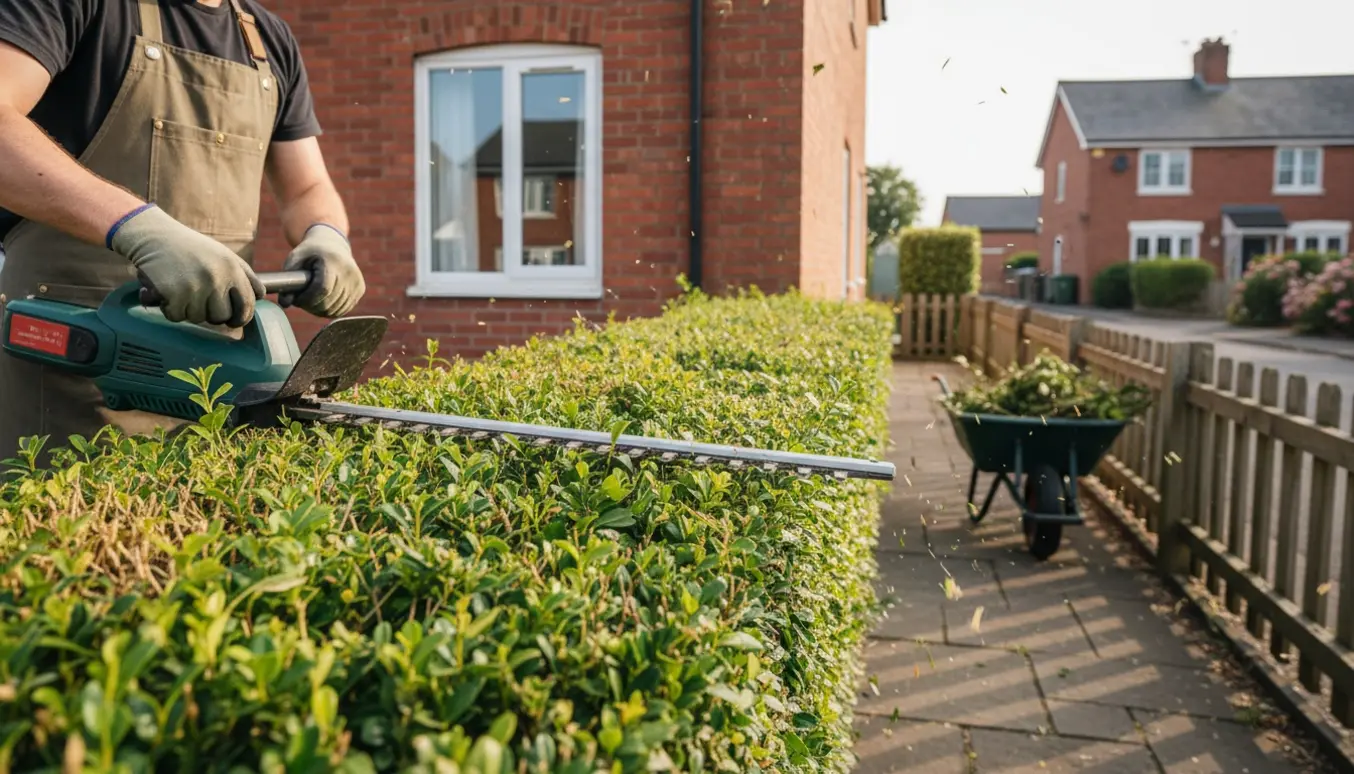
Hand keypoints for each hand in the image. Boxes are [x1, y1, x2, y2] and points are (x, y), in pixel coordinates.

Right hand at [107, 204, 265, 326]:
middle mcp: (217, 278)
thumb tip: (261, 296)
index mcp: (233, 268)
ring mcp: (196, 286)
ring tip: (181, 290)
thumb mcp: (223, 255)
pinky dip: (170, 309)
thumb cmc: (190, 248)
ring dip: (188, 309)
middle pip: (222, 316)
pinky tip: (167, 293)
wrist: (154, 235)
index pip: (247, 304)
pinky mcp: (174, 293)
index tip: (234, 321)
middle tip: (199, 300)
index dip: (241, 317)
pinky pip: (177, 316)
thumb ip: (244, 275)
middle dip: (211, 313)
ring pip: (198, 318)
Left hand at [278, 224, 363, 317]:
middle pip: (329, 302)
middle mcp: (349, 271)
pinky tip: (321, 301)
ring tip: (310, 301)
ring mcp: (357, 281)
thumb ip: (287, 280)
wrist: (332, 244)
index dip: (307, 299)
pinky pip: (343, 309)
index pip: (323, 289)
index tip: (296, 300)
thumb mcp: (295, 259)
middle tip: (301, 301)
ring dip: (320, 310)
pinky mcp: (360, 289)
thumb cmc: (310, 252)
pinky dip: (330, 310)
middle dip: (311, 306)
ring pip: (336, 309)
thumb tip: (284, 304)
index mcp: (333, 261)